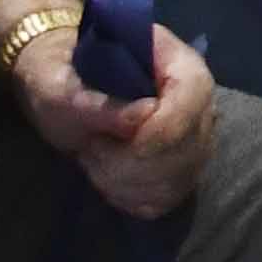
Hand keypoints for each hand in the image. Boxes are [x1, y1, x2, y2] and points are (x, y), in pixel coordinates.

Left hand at [13, 14, 217, 220]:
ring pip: (179, 178)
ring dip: (126, 182)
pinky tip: (110, 181)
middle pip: (188, 146)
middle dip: (130, 163)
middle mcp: (199, 99)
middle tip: (89, 149)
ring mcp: (195, 137)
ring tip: (96, 161)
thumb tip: (144, 115)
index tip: (104, 142)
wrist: (64, 94)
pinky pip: (169, 197)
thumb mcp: (61, 87)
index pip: (193, 96)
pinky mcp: (182, 169)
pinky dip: (133, 198)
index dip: (157, 129)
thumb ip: (97, 101)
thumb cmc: (61, 78)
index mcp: (177, 62)